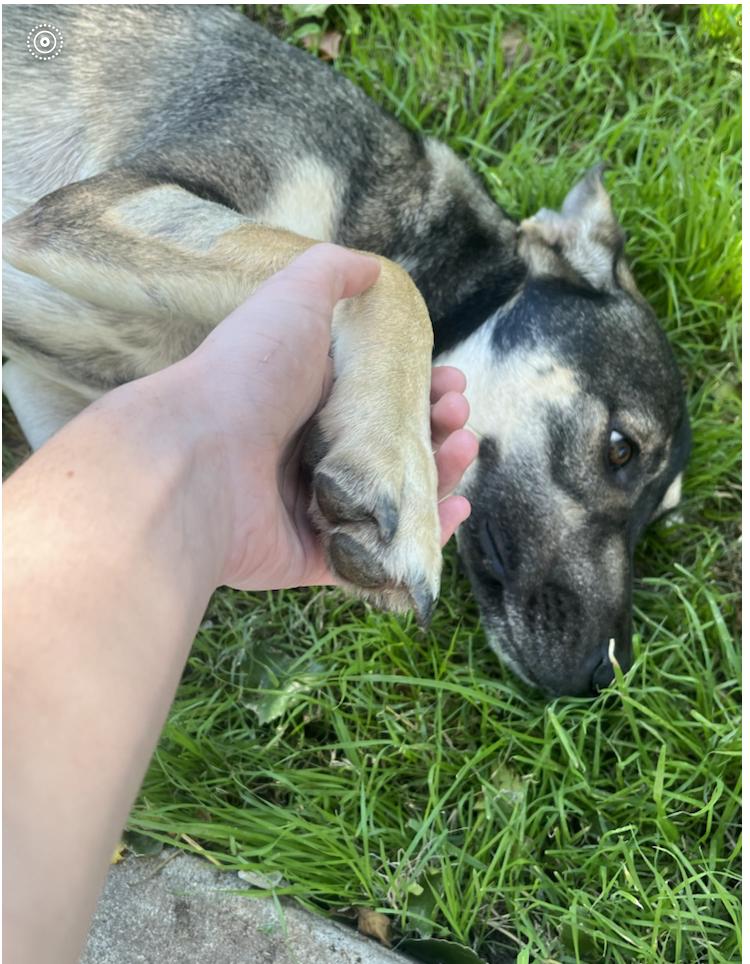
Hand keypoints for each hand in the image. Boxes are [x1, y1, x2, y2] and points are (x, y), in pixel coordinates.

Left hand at [179, 243, 478, 590]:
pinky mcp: (313, 555)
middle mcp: (310, 453)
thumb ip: (333, 275)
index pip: (380, 397)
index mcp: (308, 399)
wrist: (196, 456)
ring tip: (462, 450)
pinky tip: (453, 508)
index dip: (422, 389)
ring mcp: (312, 507)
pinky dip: (422, 535)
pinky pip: (378, 554)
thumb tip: (370, 268)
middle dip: (438, 430)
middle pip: (393, 448)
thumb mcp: (291, 300)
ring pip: (393, 499)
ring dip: (439, 475)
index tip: (450, 382)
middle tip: (456, 415)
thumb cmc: (247, 373)